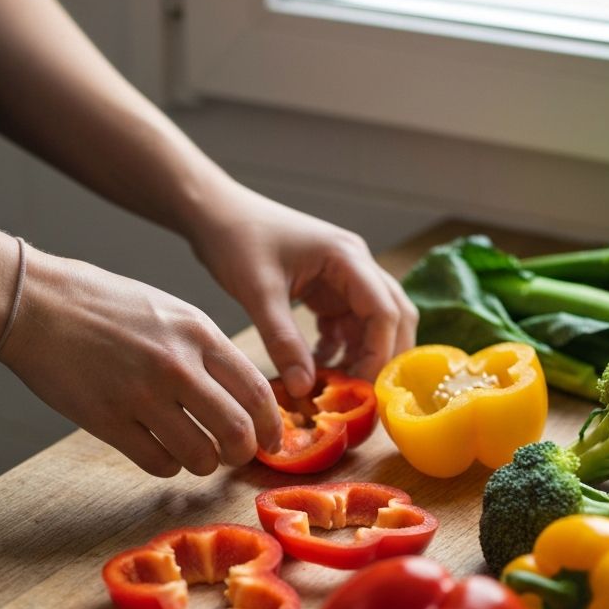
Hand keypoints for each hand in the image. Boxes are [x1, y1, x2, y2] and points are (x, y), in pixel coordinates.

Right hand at [0, 250, 282, 476]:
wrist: (34, 302)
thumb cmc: (102, 303)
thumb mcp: (169, 310)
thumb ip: (205, 349)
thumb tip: (240, 394)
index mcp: (198, 333)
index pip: (257, 391)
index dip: (271, 426)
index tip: (272, 441)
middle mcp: (176, 365)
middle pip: (237, 431)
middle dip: (243, 453)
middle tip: (235, 456)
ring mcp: (141, 394)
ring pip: (200, 456)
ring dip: (203, 463)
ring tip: (194, 453)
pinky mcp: (106, 420)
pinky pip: (157, 463)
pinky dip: (166, 466)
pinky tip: (158, 451)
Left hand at [190, 184, 417, 396]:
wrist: (216, 213)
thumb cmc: (236, 239)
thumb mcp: (258, 293)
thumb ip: (283, 341)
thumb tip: (304, 388)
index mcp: (347, 257)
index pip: (385, 312)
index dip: (379, 354)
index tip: (361, 390)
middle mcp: (355, 265)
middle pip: (393, 317)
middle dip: (383, 357)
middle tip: (362, 396)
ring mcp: (343, 277)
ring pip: (373, 324)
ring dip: (361, 355)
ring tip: (337, 389)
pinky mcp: (327, 289)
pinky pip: (347, 325)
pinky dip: (340, 349)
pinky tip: (317, 369)